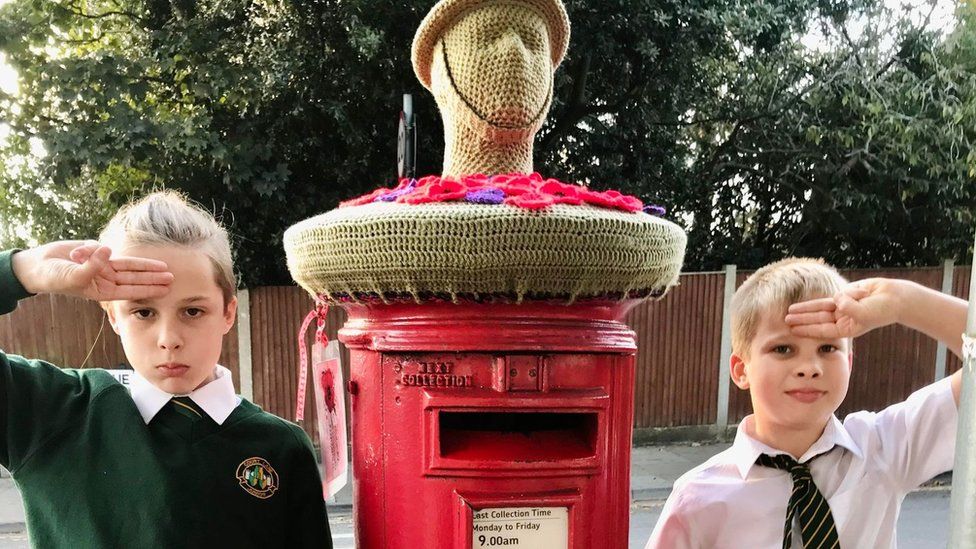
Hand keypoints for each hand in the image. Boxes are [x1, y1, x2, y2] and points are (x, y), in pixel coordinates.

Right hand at [12, 241, 173, 300]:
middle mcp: (106, 279)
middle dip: (153, 278)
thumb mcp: (74, 275)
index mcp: (102, 290)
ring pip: (128, 265)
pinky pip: (110, 252)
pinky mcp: (96, 253)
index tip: (165, 289)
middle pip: (134, 278)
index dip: (149, 289)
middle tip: (173, 278)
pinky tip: (125, 252)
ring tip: (164, 267)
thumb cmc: (55, 277)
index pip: (131, 290)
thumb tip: (108, 250)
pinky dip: (114, 251)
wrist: (39, 265)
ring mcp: (102, 266)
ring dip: (145, 266)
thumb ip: (92, 265)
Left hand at [785, 278, 903, 338]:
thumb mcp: (865, 312)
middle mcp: (842, 319)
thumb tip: (837, 301)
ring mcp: (843, 307)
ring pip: (820, 308)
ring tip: (789, 311)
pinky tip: (817, 302)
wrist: (894, 297)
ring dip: (805, 309)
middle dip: (801, 320)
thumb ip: (850, 307)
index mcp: (846, 328)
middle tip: (785, 320)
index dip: (807, 329)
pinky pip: (833, 297)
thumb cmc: (882, 309)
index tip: (793, 330)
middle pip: (817, 319)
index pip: (822, 330)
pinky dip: (826, 299)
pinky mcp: (845, 296)